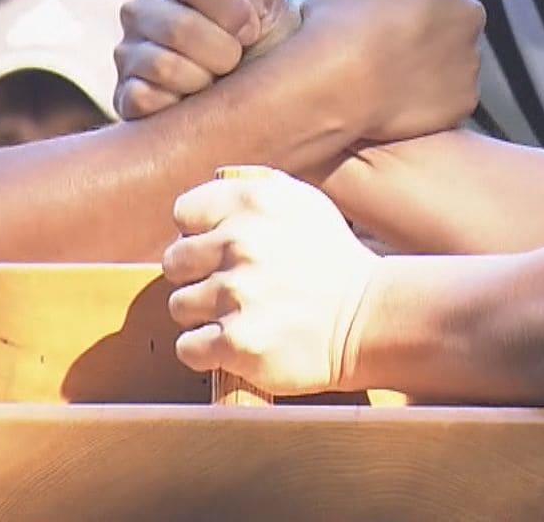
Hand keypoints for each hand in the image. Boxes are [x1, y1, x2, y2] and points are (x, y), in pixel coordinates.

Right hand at [115, 0, 292, 118]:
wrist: (253, 79)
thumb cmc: (257, 32)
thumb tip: (238, 24)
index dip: (233, 10)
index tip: (250, 28)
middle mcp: (137, 9)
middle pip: (179, 28)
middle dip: (224, 52)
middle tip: (234, 60)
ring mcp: (126, 54)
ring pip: (163, 67)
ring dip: (204, 81)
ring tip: (214, 80)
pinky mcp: (123, 96)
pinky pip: (143, 100)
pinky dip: (178, 106)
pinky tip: (192, 101)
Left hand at [163, 168, 378, 395]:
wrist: (369, 320)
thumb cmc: (331, 262)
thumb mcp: (300, 204)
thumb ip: (250, 192)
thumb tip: (201, 207)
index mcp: (253, 202)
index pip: (184, 215)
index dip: (200, 235)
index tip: (221, 251)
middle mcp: (242, 243)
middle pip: (175, 262)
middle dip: (198, 277)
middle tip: (230, 288)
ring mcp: (238, 294)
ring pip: (179, 306)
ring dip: (204, 315)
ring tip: (239, 316)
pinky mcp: (237, 342)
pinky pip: (188, 347)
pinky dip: (206, 351)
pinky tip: (235, 343)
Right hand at [294, 0, 484, 142]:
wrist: (336, 81)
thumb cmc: (334, 26)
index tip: (380, 10)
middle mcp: (464, 11)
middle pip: (447, 16)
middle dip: (423, 28)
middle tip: (385, 44)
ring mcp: (469, 57)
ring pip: (450, 59)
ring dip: (425, 64)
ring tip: (385, 75)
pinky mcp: (464, 98)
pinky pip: (447, 98)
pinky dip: (426, 100)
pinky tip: (395, 99)